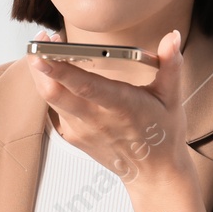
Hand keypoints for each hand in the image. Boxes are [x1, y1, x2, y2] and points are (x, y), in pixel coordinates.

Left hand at [28, 28, 193, 193]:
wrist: (154, 174)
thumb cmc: (163, 135)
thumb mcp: (172, 98)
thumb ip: (170, 64)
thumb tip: (172, 37)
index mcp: (121, 106)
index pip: (84, 86)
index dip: (59, 69)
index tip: (42, 51)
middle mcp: (96, 120)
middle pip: (54, 92)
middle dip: (39, 64)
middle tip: (41, 38)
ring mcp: (81, 130)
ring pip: (50, 99)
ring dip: (42, 74)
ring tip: (45, 50)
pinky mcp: (74, 136)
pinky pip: (56, 108)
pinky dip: (52, 89)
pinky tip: (57, 74)